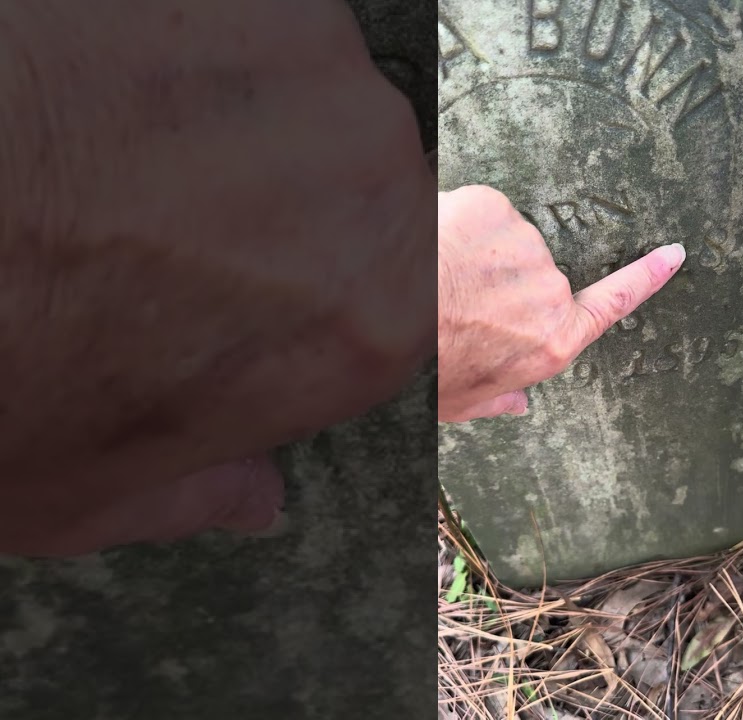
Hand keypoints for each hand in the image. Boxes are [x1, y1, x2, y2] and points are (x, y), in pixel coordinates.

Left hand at [0, 1, 434, 554]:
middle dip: (282, 201)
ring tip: (120, 140)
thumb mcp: (82, 491)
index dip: (310, 293)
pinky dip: (187, 42)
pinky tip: (105, 81)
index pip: (393, 295)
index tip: (239, 286)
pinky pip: (252, 22)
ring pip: (306, 92)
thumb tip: (256, 497)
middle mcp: (379, 191)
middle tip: (155, 213)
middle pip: (361, 186)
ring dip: (237, 116)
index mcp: (370, 327)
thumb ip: (202, 494)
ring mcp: (320, 72)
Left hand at [437, 186, 684, 421]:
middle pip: (535, 276)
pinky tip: (434, 247)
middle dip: (497, 281)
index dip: (646, 278)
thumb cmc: (422, 365)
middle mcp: (549, 294)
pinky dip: (456, 223)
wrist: (384, 312)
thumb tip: (517, 404)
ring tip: (437, 277)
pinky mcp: (496, 211)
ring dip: (475, 250)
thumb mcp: (461, 401)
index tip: (673, 254)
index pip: (613, 304)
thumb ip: (497, 399)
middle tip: (452, 298)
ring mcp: (526, 249)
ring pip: (503, 241)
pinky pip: (479, 212)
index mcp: (551, 341)